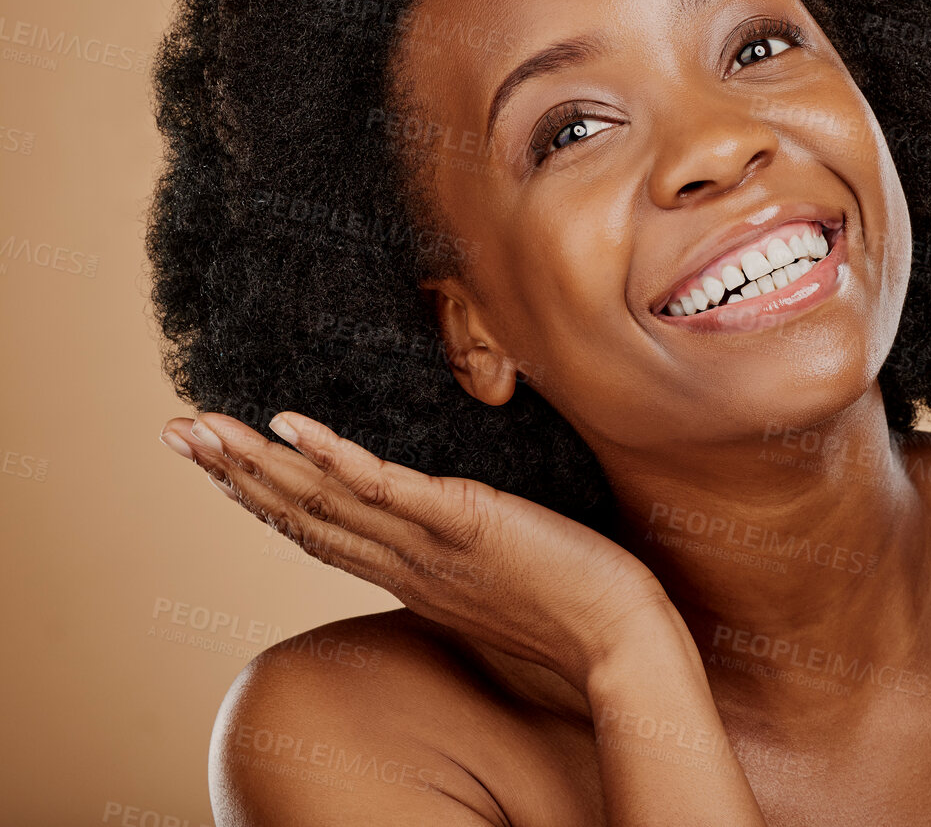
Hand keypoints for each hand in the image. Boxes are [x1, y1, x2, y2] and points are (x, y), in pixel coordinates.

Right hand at [159, 410, 668, 692]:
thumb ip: (454, 549)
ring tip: (203, 427)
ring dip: (259, 462)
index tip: (218, 461)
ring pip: (326, 499)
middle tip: (176, 431)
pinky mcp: (463, 524)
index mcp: (407, 573)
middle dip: (234, 472)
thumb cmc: (569, 604)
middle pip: (302, 513)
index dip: (262, 496)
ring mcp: (427, 545)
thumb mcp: (492, 572)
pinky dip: (336, 457)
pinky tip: (293, 427)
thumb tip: (442, 522)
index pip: (318, 530)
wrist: (620, 638)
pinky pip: (389, 489)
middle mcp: (402, 563)